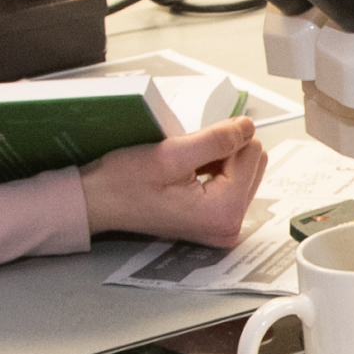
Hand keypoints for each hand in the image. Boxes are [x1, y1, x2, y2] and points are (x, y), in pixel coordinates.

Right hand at [81, 117, 262, 248]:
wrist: (99, 202)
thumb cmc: (124, 184)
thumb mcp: (170, 154)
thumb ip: (216, 140)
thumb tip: (247, 127)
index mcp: (223, 212)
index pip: (251, 152)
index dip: (220, 141)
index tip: (192, 149)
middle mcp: (229, 226)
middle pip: (253, 162)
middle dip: (223, 151)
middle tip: (187, 160)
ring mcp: (223, 226)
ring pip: (244, 168)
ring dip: (217, 159)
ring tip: (185, 169)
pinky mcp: (216, 220)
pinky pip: (232, 181)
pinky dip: (213, 170)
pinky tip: (187, 175)